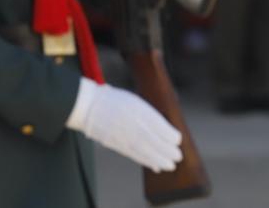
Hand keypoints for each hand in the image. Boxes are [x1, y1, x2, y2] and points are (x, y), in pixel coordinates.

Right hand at [66, 78, 182, 170]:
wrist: (91, 106)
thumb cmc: (116, 101)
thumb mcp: (136, 102)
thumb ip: (150, 115)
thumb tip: (165, 130)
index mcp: (141, 111)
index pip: (160, 127)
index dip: (171, 136)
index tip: (177, 140)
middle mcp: (134, 125)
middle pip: (155, 142)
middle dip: (168, 151)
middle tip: (178, 157)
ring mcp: (125, 136)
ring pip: (146, 151)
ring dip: (160, 160)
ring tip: (170, 165)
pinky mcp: (117, 145)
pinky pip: (135, 155)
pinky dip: (146, 161)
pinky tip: (155, 166)